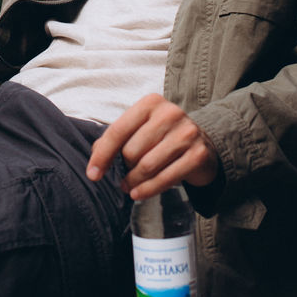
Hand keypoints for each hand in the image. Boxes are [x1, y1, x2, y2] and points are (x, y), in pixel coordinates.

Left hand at [86, 94, 219, 200]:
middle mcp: (170, 113)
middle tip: (124, 176)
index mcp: (151, 103)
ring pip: (147, 166)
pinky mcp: (197, 154)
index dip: (102, 155)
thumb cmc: (163, 138)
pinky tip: (139, 194)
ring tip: (129, 187)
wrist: (204, 145)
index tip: (92, 175)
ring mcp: (186, 133)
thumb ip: (116, 140)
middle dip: (124, 168)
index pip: (118, 130)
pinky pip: (165, 178)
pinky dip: (148, 190)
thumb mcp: (140, 130)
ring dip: (133, 182)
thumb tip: (95, 161)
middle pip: (132, 150)